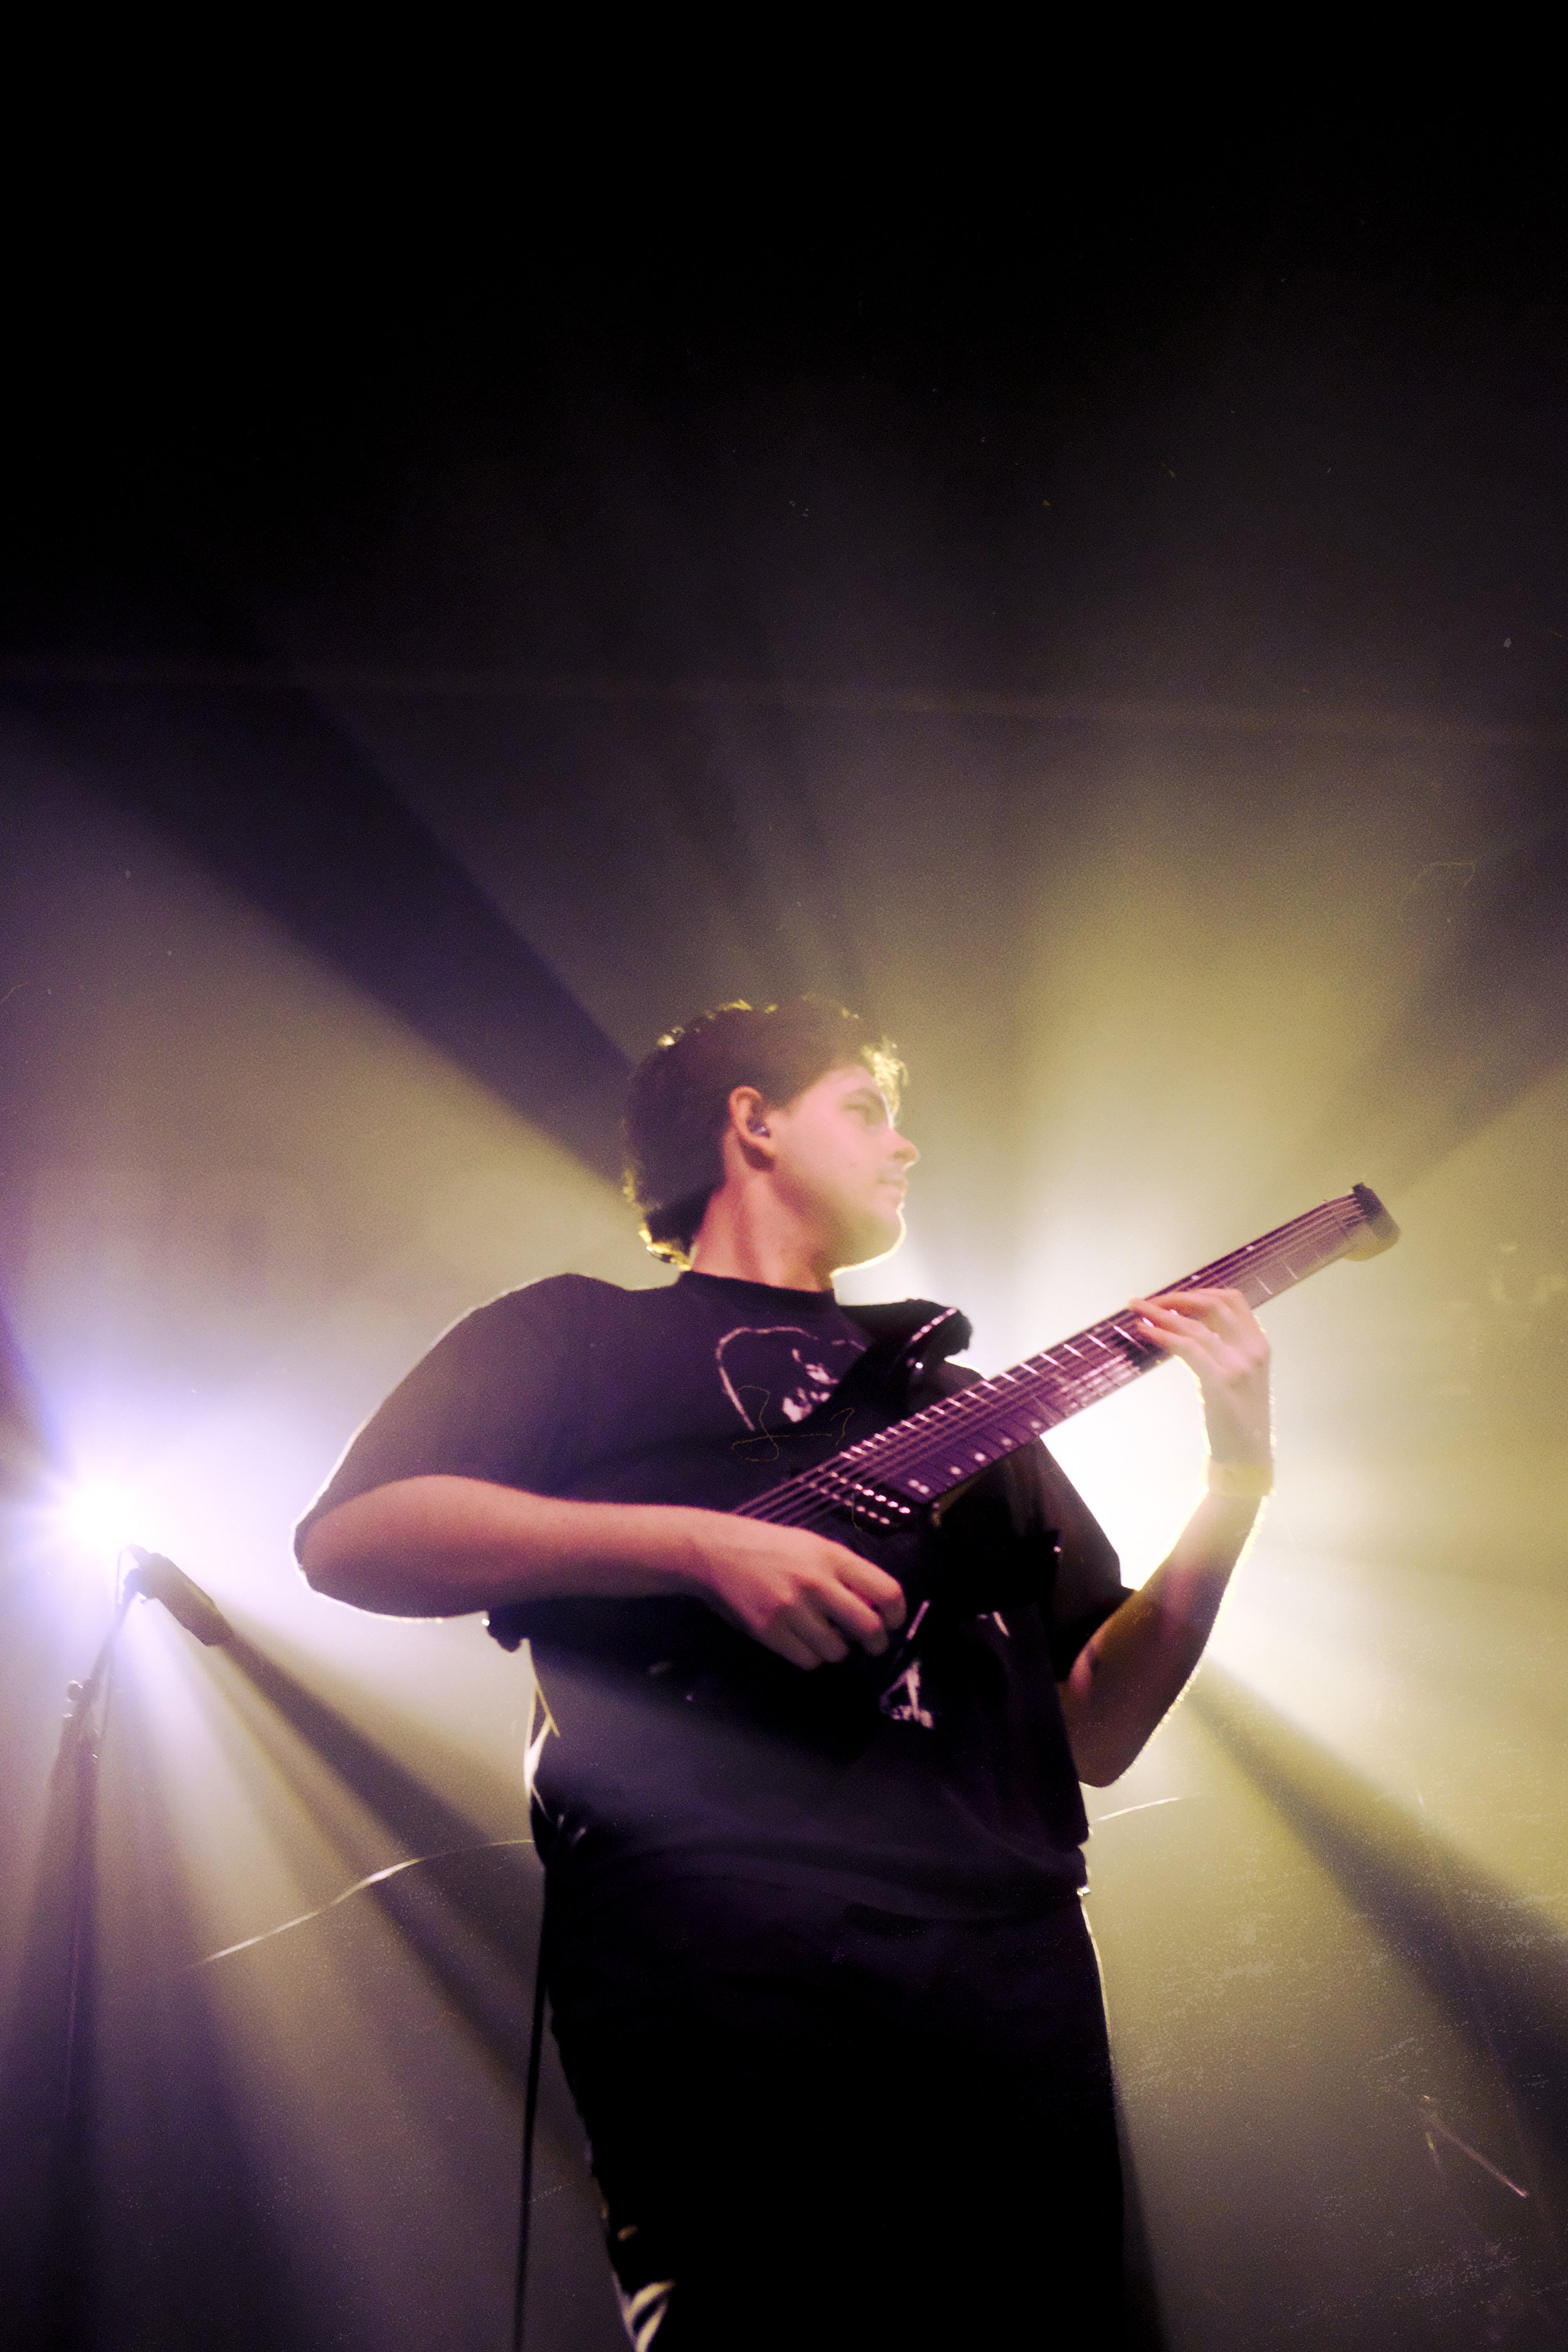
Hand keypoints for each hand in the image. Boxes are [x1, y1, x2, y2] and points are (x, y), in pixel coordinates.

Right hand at [680, 1511, 906, 1670]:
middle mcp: (816, 1582)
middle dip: (876, 1642)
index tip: (892, 1622)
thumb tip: (876, 1606)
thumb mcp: (812, 1545)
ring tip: (825, 1635)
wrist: (715, 1551)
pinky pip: (808, 1660)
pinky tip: (802, 1640)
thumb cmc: (768, 1546)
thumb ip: (844, 1571)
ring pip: (837, 1651)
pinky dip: (811, 1656)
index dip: (897, 1614)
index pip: (885, 1591)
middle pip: (868, 1627)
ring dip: (838, 1649)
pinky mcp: (769, 1631)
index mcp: (832, 1556)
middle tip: (871, 1643)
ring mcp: (791, 1609)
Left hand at [1130, 1287, 1271, 1464]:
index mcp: (1259, 1344)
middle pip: (1213, 1304)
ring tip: (1136, 1310)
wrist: (1246, 1455)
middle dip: (1176, 1298)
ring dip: (1160, 1313)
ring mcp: (1238, 1364)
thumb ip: (1222, 1348)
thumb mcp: (1237, 1374)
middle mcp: (1252, 1349)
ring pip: (1194, 1325)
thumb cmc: (1237, 1416)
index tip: (1174, 1298)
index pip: (1233, 1300)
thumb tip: (1187, 1324)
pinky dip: (1163, 1335)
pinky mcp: (1220, 1381)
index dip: (1200, 1292)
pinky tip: (1145, 1332)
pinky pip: (1187, 1347)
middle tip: (1149, 1302)